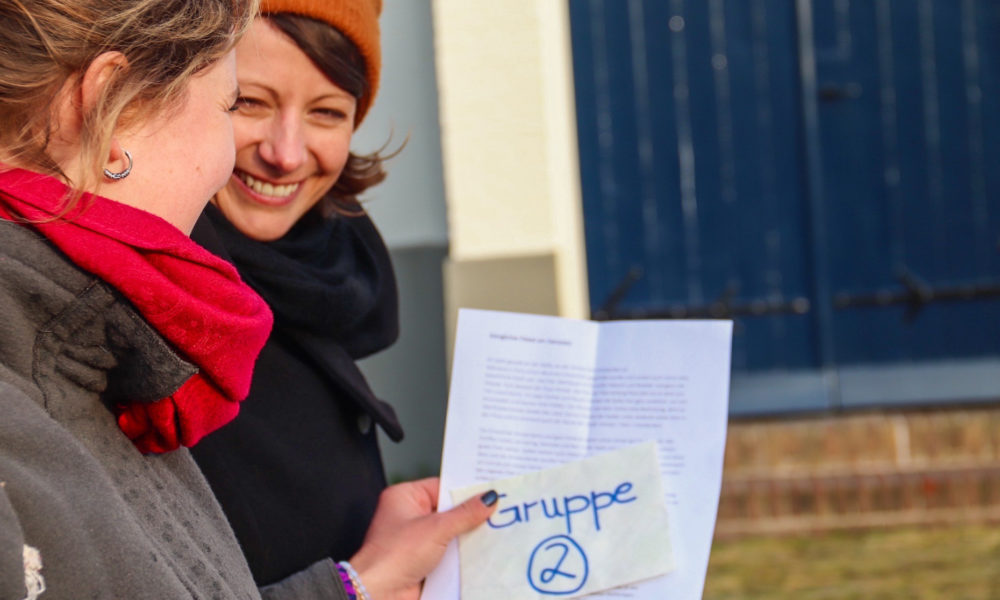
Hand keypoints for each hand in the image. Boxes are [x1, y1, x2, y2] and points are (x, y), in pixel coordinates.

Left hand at [348, 477, 496, 599]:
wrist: (379, 594)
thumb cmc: (392, 556)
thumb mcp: (436, 528)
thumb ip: (465, 514)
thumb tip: (486, 499)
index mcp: (404, 497)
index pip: (442, 486)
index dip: (465, 490)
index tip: (489, 490)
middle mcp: (408, 515)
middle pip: (448, 509)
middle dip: (469, 514)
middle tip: (495, 511)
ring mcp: (415, 539)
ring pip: (450, 532)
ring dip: (466, 536)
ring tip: (491, 531)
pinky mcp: (422, 560)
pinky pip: (447, 551)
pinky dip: (461, 553)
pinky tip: (478, 552)